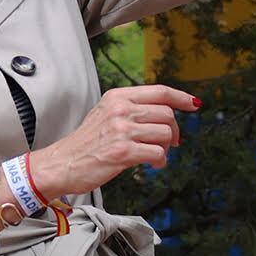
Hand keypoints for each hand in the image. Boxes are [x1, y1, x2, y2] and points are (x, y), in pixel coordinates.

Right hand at [31, 83, 195, 196]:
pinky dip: (160, 161)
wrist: (62, 164)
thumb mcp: (106, 115)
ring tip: (155, 155)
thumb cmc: (85, 144)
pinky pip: (158, 153)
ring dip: (166, 148)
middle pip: (167, 113)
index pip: (159, 91)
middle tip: (170, 143)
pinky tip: (151, 164)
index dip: (181, 98)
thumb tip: (164, 113)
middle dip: (174, 131)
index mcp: (117, 97)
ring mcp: (122, 130)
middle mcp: (120, 110)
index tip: (194, 104)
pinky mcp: (123, 152)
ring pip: (166, 133)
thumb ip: (131, 109)